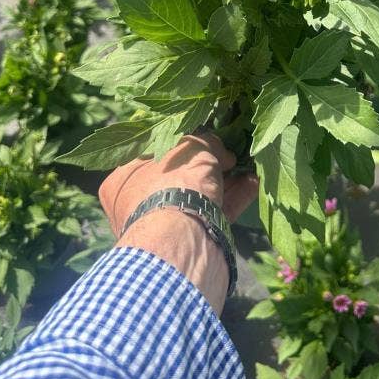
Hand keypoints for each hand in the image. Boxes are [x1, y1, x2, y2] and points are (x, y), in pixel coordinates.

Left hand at [99, 133, 257, 234]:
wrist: (182, 241)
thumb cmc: (174, 182)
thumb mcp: (191, 146)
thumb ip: (206, 142)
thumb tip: (220, 151)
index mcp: (125, 179)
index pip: (154, 154)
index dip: (182, 143)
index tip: (206, 138)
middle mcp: (141, 203)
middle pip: (180, 176)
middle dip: (208, 164)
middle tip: (230, 152)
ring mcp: (167, 225)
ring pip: (201, 195)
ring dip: (226, 180)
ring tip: (249, 164)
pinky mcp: (192, 241)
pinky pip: (215, 213)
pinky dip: (235, 198)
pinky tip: (254, 183)